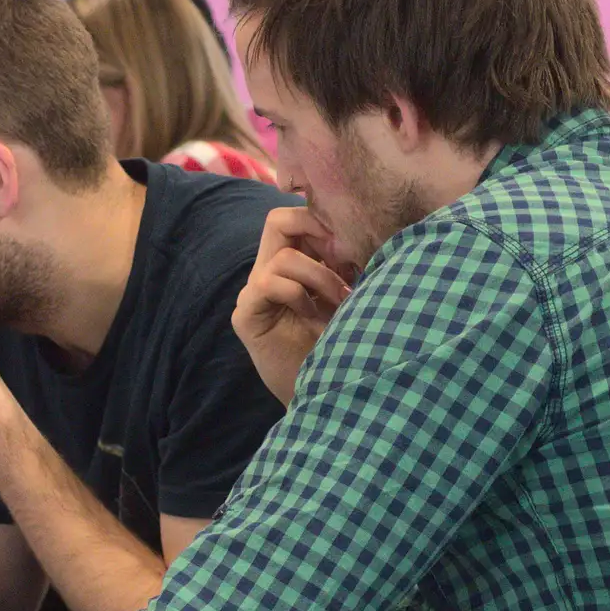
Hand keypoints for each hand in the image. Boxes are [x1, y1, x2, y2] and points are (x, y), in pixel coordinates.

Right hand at [232, 207, 354, 404]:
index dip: (323, 218)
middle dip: (315, 231)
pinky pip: (268, 283)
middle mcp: (267, 273)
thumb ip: (346, 264)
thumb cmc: (343, 345)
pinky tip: (314, 318)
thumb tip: (364, 230)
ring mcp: (253, 294)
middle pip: (277, 220)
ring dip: (320, 276)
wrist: (327, 392)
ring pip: (282, 257)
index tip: (355, 242)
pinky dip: (299, 295)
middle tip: (343, 257)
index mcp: (292, 264)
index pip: (294, 218)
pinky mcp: (246, 315)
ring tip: (341, 300)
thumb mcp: (350, 295)